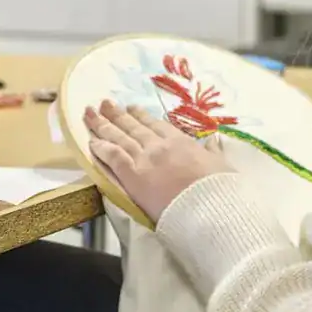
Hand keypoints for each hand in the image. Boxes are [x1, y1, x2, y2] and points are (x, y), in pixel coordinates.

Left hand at [84, 99, 231, 224]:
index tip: (132, 108)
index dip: (141, 116)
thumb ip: (213, 152)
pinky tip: (91, 141)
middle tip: (104, 104)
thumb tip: (215, 141)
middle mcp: (159, 145)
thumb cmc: (218, 189)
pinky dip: (101, 148)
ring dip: (103, 125)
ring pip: (119, 138)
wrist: (208, 207)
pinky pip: (112, 156)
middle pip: (133, 127)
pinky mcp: (132, 175)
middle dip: (117, 115)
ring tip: (91, 114)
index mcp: (181, 141)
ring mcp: (144, 159)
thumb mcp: (221, 165)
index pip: (156, 125)